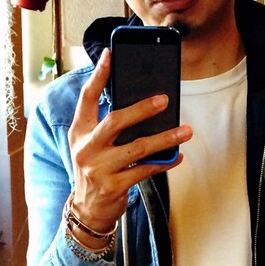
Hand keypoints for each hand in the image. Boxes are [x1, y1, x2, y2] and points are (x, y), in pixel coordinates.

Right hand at [67, 49, 191, 238]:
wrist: (87, 210)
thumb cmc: (94, 170)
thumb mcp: (91, 145)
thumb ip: (107, 126)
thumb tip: (142, 105)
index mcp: (79, 132)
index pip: (87, 98)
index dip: (98, 75)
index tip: (110, 54)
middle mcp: (86, 148)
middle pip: (115, 121)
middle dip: (141, 109)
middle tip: (164, 100)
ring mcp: (99, 168)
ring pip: (137, 148)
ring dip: (164, 138)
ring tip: (185, 131)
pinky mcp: (113, 186)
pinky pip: (144, 171)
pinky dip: (163, 163)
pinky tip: (176, 156)